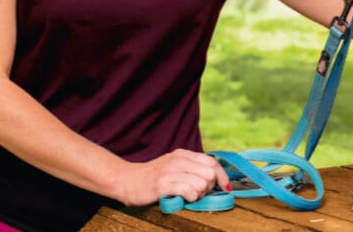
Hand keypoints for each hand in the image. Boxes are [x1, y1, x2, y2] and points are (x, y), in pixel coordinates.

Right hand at [113, 149, 231, 206]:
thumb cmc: (153, 177)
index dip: (222, 176)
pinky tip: (183, 198)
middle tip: (197, 193)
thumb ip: (191, 168)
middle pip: (210, 173)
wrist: (126, 181)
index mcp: (183, 154)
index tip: (225, 188)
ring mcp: (170, 171)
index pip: (212, 162)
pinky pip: (188, 190)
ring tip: (188, 196)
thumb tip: (215, 179)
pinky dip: (190, 197)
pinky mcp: (163, 184)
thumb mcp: (174, 167)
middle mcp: (178, 160)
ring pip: (202, 183)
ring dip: (199, 194)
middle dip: (209, 187)